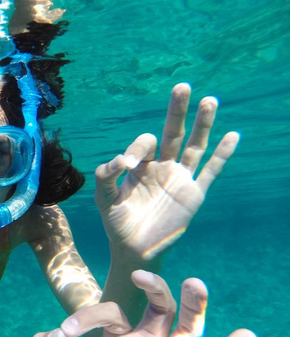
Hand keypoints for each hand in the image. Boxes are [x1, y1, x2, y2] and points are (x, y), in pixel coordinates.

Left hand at [95, 83, 237, 259]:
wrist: (134, 250)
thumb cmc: (117, 223)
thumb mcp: (104, 199)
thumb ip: (105, 177)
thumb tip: (121, 160)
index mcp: (141, 166)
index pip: (145, 143)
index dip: (138, 148)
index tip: (127, 164)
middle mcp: (162, 167)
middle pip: (173, 133)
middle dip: (177, 111)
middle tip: (182, 86)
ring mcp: (180, 179)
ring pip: (195, 146)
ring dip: (203, 124)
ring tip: (209, 101)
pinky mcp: (194, 195)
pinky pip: (211, 171)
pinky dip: (222, 155)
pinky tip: (233, 135)